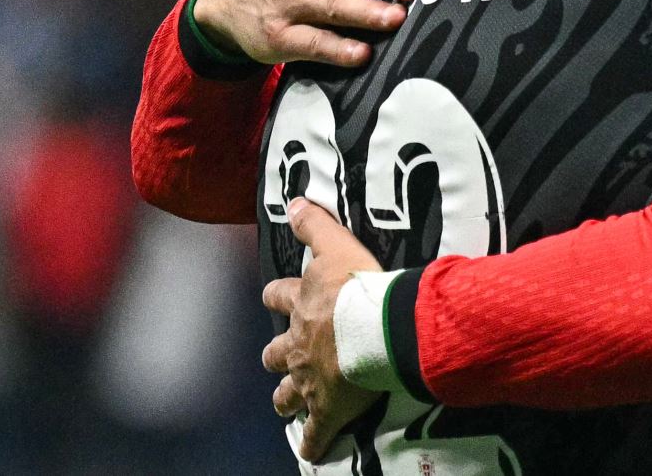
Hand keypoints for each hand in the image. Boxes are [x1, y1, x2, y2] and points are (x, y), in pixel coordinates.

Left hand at [262, 198, 384, 462]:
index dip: (278, 295)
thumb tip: (292, 201)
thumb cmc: (359, 286)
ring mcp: (310, 380)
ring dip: (288, 396)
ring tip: (289, 402)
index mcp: (302, 306)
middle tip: (282, 357)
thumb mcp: (336, 245)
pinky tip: (311, 450)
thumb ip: (315, 224)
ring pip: (287, 393)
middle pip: (274, 353)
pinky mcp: (328, 409)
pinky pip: (315, 433)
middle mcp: (298, 344)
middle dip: (276, 355)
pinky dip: (312, 442)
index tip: (276, 294)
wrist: (377, 327)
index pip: (279, 295)